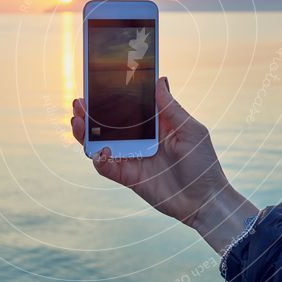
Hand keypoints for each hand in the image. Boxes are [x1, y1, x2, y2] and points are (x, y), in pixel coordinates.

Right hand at [70, 77, 257, 252]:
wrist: (205, 201)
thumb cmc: (204, 164)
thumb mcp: (191, 131)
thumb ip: (171, 108)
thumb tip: (159, 80)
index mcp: (155, 124)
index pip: (129, 106)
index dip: (113, 96)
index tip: (99, 83)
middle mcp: (140, 139)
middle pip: (109, 123)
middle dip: (91, 113)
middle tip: (79, 102)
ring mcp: (132, 158)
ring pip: (102, 143)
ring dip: (86, 133)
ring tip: (76, 121)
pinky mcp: (128, 177)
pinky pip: (106, 167)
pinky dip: (99, 159)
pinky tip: (101, 151)